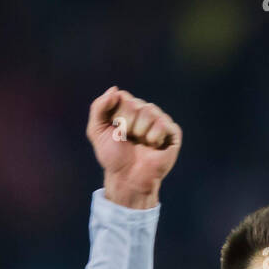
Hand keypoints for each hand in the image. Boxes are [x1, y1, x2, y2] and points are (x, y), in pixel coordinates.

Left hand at [87, 86, 180, 208]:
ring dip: (140, 132)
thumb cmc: (113, 157)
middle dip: (127, 125)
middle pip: (135, 104)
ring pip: (150, 111)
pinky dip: (154, 137)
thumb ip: (98, 108)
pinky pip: (164, 123)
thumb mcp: (96, 131)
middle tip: (129, 139)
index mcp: (128, 108)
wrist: (127, 178)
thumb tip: (114, 90)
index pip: (122, 97)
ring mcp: (160, 121)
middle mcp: (145, 111)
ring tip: (141, 144)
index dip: (116, 116)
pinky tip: (153, 146)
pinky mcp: (172, 132)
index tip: (115, 131)